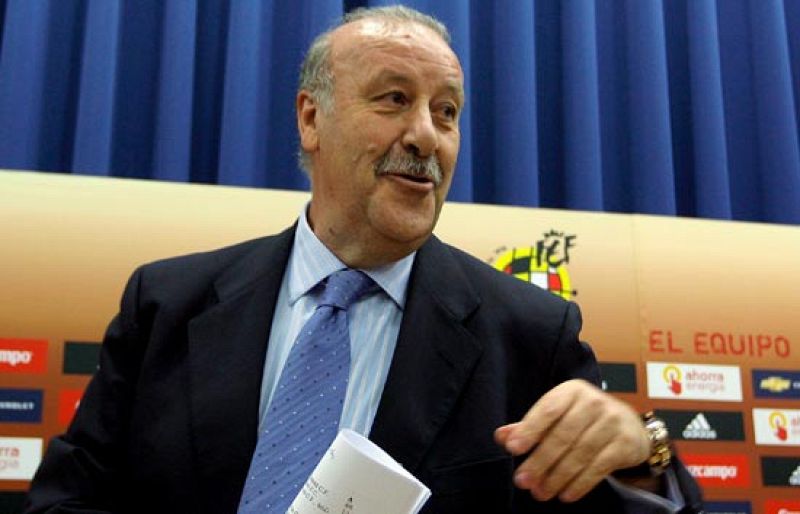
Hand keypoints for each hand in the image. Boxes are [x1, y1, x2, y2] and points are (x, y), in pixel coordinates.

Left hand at [494, 379, 648, 502]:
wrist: (630, 425)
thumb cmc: (584, 419)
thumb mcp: (558, 415)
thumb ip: (529, 426)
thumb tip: (501, 436)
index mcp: (572, 391)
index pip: (548, 409)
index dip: (529, 429)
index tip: (512, 448)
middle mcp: (594, 402)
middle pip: (562, 436)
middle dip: (540, 461)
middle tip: (523, 481)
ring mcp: (613, 422)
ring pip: (579, 454)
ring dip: (557, 477)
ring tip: (540, 493)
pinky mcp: (625, 444)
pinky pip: (598, 467)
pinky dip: (580, 484)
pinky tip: (565, 495)